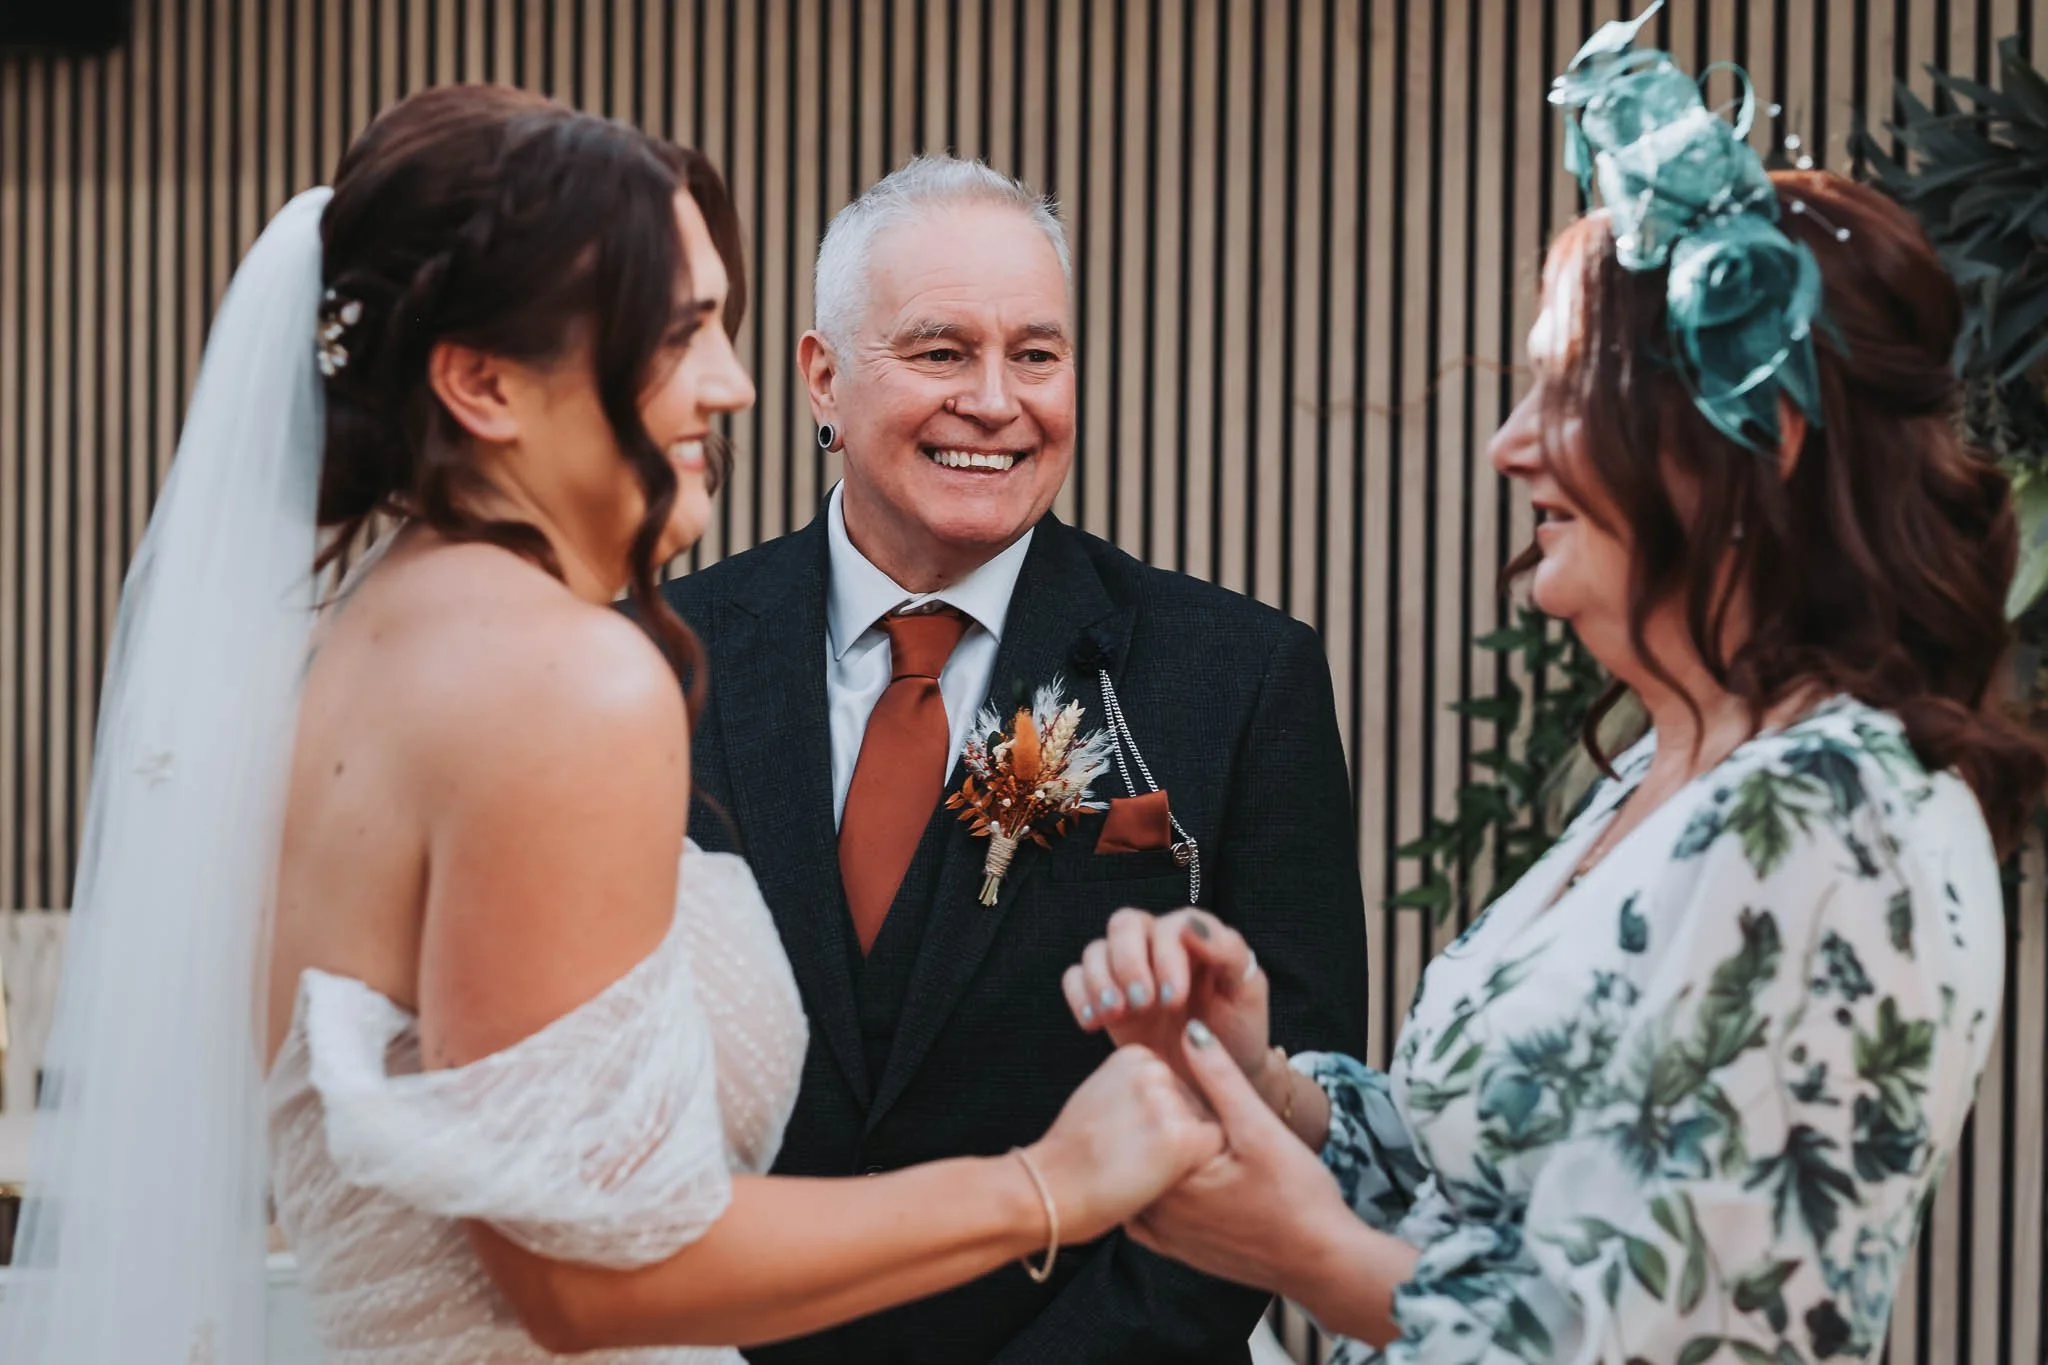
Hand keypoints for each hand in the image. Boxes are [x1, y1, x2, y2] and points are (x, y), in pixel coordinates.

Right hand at [1025, 1044, 1224, 1244]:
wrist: (1052, 1188)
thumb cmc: (1072, 1154)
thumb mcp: (1100, 1094)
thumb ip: (1135, 1086)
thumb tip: (1168, 1095)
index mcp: (1135, 1054)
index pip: (1174, 1084)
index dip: (1156, 1119)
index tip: (1124, 1132)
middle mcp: (1155, 1069)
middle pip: (1193, 1103)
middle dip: (1175, 1131)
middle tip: (1131, 1152)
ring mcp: (1169, 1101)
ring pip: (1205, 1126)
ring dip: (1184, 1151)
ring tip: (1139, 1162)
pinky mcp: (1183, 1135)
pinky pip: (1212, 1149)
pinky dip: (1192, 1167)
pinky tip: (1156, 1173)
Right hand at [1061, 908, 1278, 1106]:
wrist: (1215, 1078)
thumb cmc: (1238, 1031)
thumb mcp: (1248, 993)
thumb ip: (1229, 952)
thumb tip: (1192, 925)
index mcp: (1194, 937)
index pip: (1170, 925)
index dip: (1167, 957)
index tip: (1174, 999)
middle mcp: (1156, 946)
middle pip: (1125, 924)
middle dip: (1128, 963)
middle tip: (1142, 1003)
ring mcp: (1127, 970)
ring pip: (1095, 949)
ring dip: (1100, 979)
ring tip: (1116, 1014)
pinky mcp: (1105, 996)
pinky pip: (1074, 978)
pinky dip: (1079, 996)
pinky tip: (1094, 1023)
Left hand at [1127, 1022, 1412, 1341]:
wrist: (1322, 1262)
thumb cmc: (1298, 1196)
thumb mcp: (1260, 1128)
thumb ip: (1221, 1078)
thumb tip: (1190, 1030)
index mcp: (1172, 1176)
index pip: (1144, 1117)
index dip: (1165, 1093)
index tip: (1193, 1088)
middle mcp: (1156, 1210)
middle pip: (1139, 1148)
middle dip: (1158, 1125)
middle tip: (1201, 1115)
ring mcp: (1163, 1235)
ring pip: (1141, 1178)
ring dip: (1156, 1156)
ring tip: (1195, 1140)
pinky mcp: (1176, 1249)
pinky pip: (1148, 1211)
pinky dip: (1158, 1188)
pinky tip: (1188, 1173)